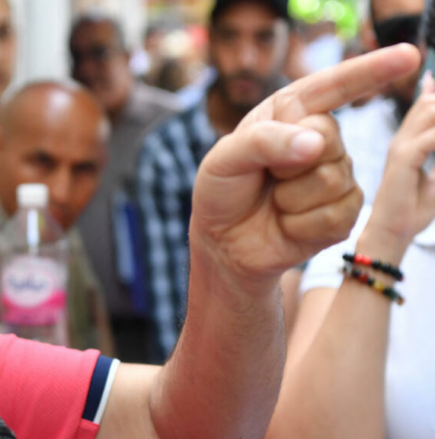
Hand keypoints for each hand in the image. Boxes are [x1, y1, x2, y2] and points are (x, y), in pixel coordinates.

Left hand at [190, 44, 420, 291]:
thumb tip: (316, 144)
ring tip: (274, 202)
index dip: (370, 70)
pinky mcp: (343, 213)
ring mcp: (336, 176)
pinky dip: (300, 224)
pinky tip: (286, 224)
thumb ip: (263, 141)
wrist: (223, 243)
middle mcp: (319, 139)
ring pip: (331, 178)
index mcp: (289, 113)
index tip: (407, 56)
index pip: (333, 86)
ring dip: (290, 197)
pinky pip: (336, 215)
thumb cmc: (221, 192)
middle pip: (329, 137)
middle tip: (266, 177)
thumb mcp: (223, 159)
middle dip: (287, 163)